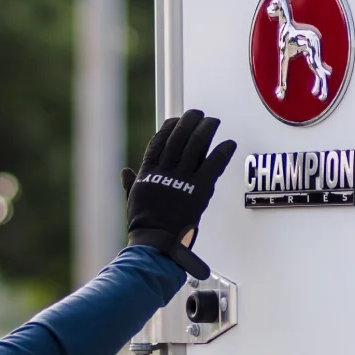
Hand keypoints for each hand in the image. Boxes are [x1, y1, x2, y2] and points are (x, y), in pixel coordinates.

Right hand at [121, 109, 236, 279]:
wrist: (155, 240)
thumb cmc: (143, 223)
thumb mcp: (133, 199)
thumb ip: (131, 183)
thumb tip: (125, 172)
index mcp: (149, 170)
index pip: (160, 140)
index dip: (169, 127)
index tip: (176, 119)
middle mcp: (165, 170)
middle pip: (179, 137)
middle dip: (189, 121)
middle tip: (198, 114)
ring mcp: (183, 178)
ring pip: (196, 145)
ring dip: (206, 129)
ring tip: (213, 121)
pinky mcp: (199, 188)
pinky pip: (214, 164)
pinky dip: (223, 152)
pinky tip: (229, 143)